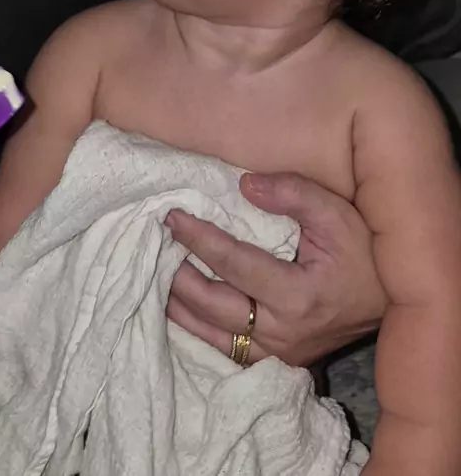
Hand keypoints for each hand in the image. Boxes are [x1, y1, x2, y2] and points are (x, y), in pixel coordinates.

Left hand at [166, 172, 385, 365]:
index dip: (199, 239)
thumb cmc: (362, 253)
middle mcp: (282, 331)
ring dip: (181, 308)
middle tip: (156, 247)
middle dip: (179, 276)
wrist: (389, 303)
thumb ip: (293, 193)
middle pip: (214, 306)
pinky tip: (180, 312)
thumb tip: (244, 185)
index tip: (172, 218)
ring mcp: (278, 352)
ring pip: (213, 336)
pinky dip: (199, 332)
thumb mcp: (336, 213)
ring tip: (155, 277)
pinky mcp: (277, 360)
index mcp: (297, 294)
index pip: (234, 264)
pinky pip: (227, 351)